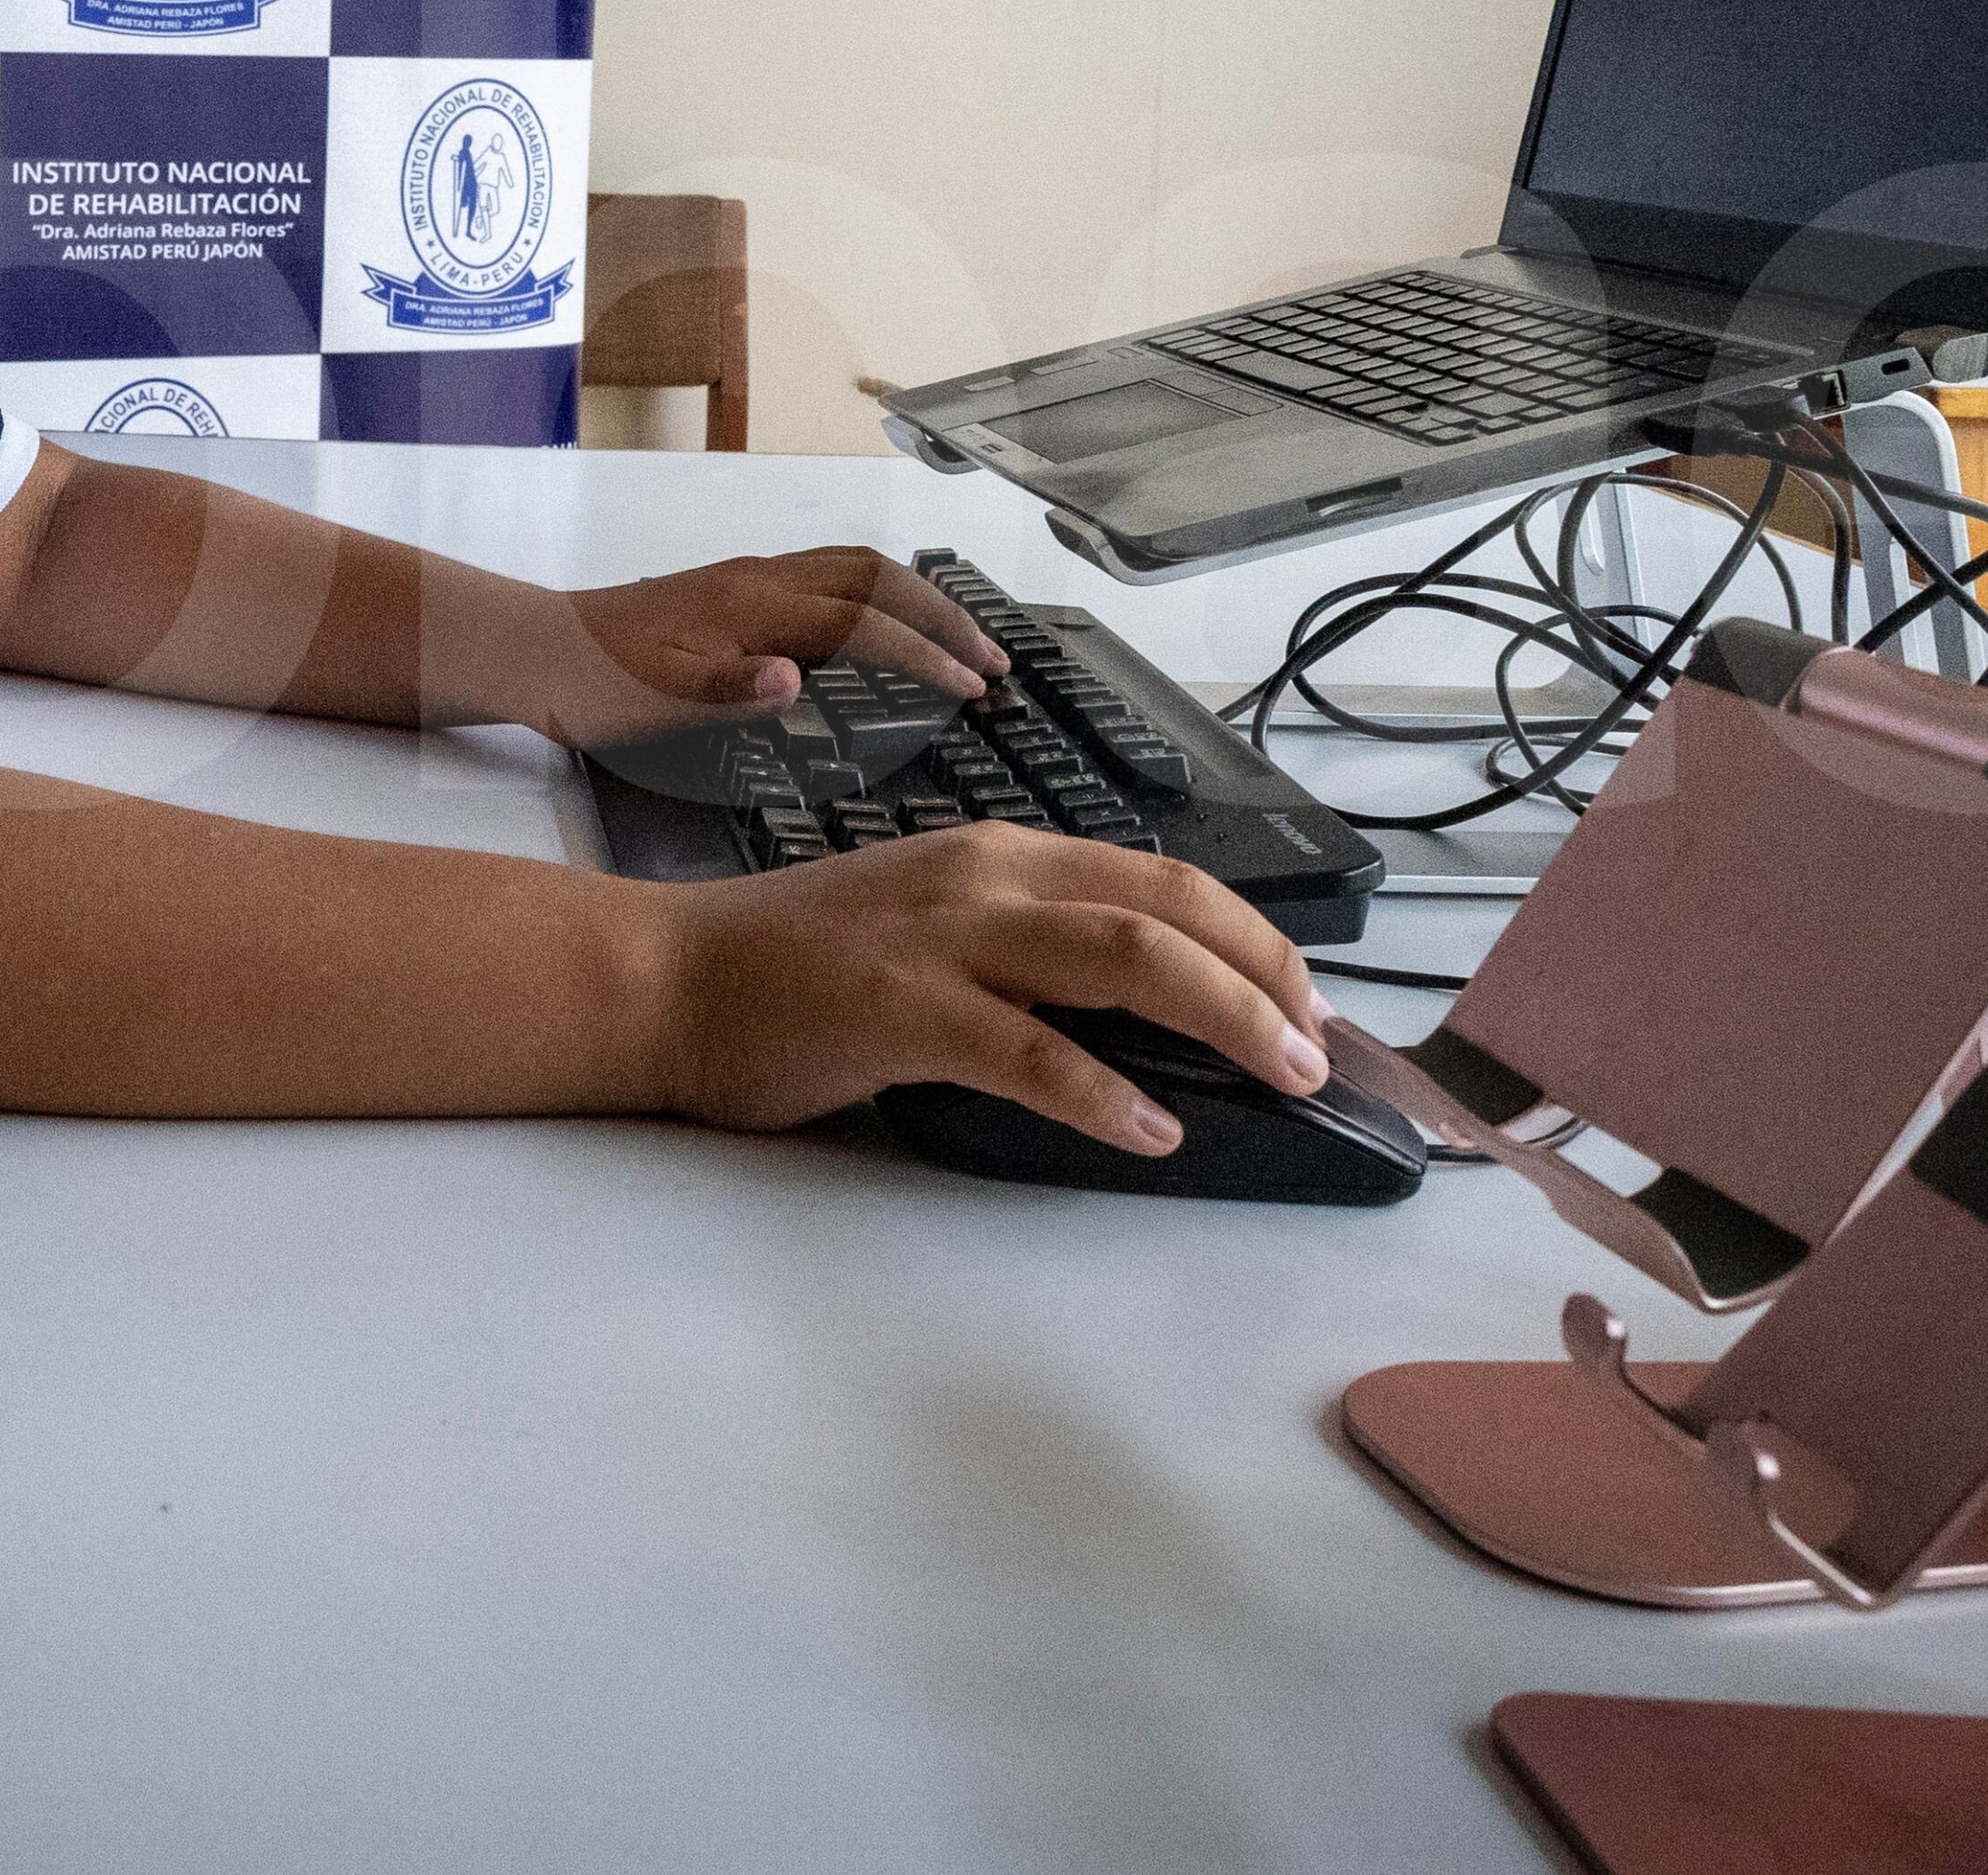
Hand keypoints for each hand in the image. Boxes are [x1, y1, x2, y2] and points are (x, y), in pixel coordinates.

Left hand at [526, 547, 1010, 747]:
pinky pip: (833, 575)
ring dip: (919, 601)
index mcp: (750, 607)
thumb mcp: (654, 701)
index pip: (863, 622)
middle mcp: (761, 580)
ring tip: (963, 642)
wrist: (534, 648)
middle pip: (879, 578)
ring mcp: (752, 578)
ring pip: (859, 568)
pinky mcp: (740, 587)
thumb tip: (796, 679)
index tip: (974, 688)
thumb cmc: (591, 683)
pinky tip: (889, 627)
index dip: (925, 655)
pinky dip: (881, 596)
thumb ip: (729, 690)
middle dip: (946, 617)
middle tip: (996, 662)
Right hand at [643, 827, 1330, 1158]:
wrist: (665, 980)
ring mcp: (943, 939)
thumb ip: (1024, 951)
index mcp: (999, 857)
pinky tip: (1153, 1130)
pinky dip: (1105, 1092)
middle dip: (1267, 974)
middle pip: (1168, 908)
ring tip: (1281, 1075)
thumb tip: (1140, 1018)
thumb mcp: (930, 928)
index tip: (1309, 1003)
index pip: (1163, 879)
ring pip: (1124, 957)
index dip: (1255, 937)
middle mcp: (985, 878)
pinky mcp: (899, 1009)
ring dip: (1223, 1016)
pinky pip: (1029, 1051)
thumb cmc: (792, 972)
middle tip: (1323, 1047)